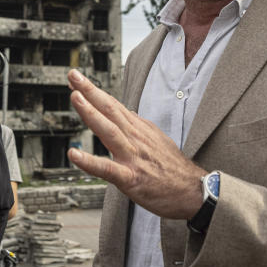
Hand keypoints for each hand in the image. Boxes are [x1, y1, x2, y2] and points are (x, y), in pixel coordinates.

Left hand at [67, 69, 205, 218]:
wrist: (193, 191)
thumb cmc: (174, 169)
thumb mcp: (158, 140)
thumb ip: (139, 128)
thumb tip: (125, 113)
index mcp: (139, 130)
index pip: (113, 106)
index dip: (95, 91)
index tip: (78, 80)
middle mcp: (135, 139)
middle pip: (110, 110)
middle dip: (90, 91)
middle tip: (73, 75)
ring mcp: (133, 157)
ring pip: (109, 131)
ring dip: (91, 114)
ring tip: (75, 97)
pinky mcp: (131, 178)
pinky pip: (107, 169)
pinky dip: (89, 161)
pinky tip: (74, 154)